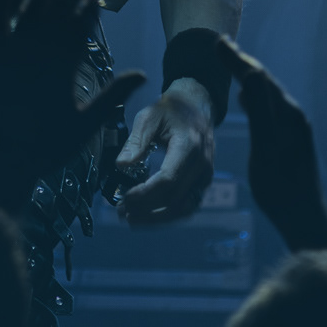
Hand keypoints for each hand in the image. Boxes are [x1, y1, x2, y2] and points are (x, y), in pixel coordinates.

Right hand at [0, 0, 144, 210]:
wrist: (7, 160)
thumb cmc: (46, 147)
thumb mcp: (85, 122)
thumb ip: (110, 97)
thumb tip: (143, 75)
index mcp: (63, 68)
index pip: (77, 34)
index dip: (85, 15)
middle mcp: (41, 56)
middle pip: (56, 18)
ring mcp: (16, 52)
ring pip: (30, 14)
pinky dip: (0, 0)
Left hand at [113, 77, 214, 225]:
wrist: (195, 107)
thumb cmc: (170, 111)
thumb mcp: (149, 117)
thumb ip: (136, 141)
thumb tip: (121, 165)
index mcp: (189, 146)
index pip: (168, 180)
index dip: (145, 194)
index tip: (124, 199)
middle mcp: (202, 165)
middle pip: (174, 199)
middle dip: (146, 209)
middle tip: (121, 212)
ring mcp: (205, 176)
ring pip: (184, 209)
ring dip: (156, 219)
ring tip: (132, 219)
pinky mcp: (203, 183)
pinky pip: (188, 206)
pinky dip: (167, 215)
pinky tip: (148, 215)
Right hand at [217, 35, 326, 251]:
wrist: (302, 216)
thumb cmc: (281, 186)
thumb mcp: (266, 146)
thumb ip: (259, 109)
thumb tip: (250, 73)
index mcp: (286, 114)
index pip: (258, 77)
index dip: (236, 59)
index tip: (216, 41)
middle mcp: (292, 115)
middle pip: (264, 81)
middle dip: (242, 62)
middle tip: (221, 45)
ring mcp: (292, 128)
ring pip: (267, 93)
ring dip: (248, 76)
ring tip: (231, 64)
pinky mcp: (288, 140)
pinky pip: (268, 107)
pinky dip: (253, 95)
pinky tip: (246, 100)